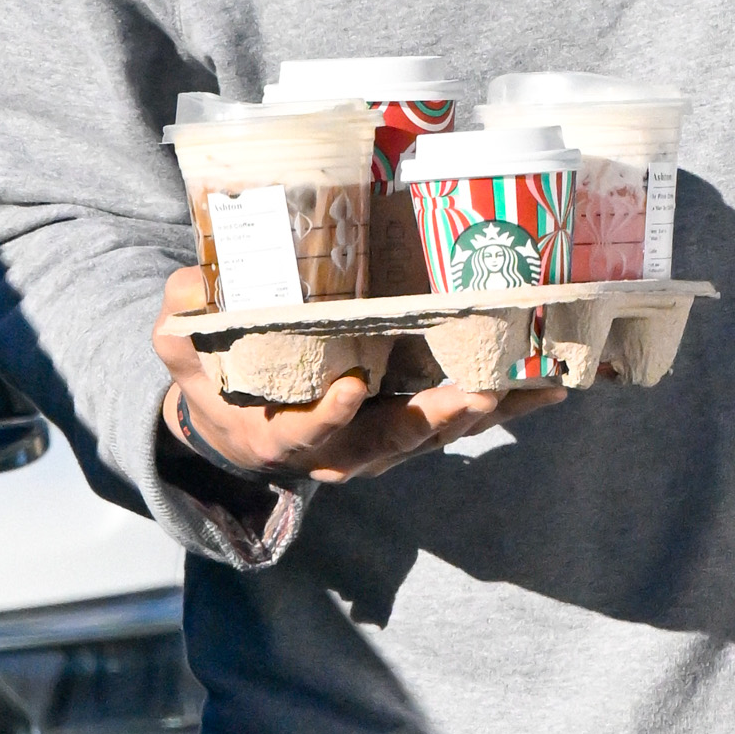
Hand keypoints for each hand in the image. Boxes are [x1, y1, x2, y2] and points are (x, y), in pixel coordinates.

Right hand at [151, 265, 565, 485]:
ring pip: (439, 436)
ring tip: (539, 386)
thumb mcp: (183, 347)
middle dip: (437, 422)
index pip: (307, 434)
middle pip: (393, 443)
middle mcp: (340, 451)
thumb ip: (186, 318)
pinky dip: (506, 404)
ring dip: (490, 414)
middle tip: (477, 393)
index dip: (327, 417)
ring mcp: (381, 443)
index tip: (348, 389)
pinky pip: (462, 421)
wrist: (239, 421)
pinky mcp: (412, 427)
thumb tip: (199, 282)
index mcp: (283, 435)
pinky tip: (551, 382)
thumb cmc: (213, 378)